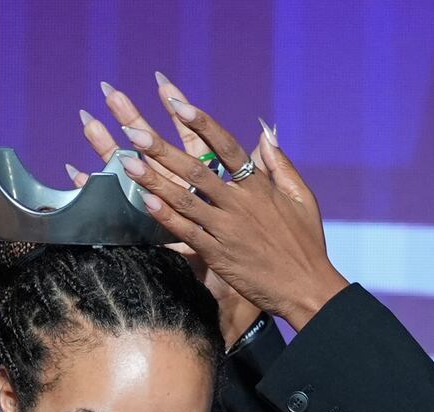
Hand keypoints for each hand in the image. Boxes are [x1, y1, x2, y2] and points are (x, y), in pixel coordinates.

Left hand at [82, 82, 347, 330]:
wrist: (306, 289)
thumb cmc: (307, 244)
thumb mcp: (302, 198)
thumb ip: (280, 165)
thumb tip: (264, 132)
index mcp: (260, 187)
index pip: (227, 146)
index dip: (201, 122)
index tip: (176, 101)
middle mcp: (240, 204)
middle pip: (196, 168)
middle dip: (162, 148)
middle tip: (133, 129)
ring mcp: (227, 229)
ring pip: (185, 198)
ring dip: (154, 179)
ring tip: (126, 161)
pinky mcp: (218, 255)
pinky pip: (187, 232)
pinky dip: (166, 217)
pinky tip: (146, 201)